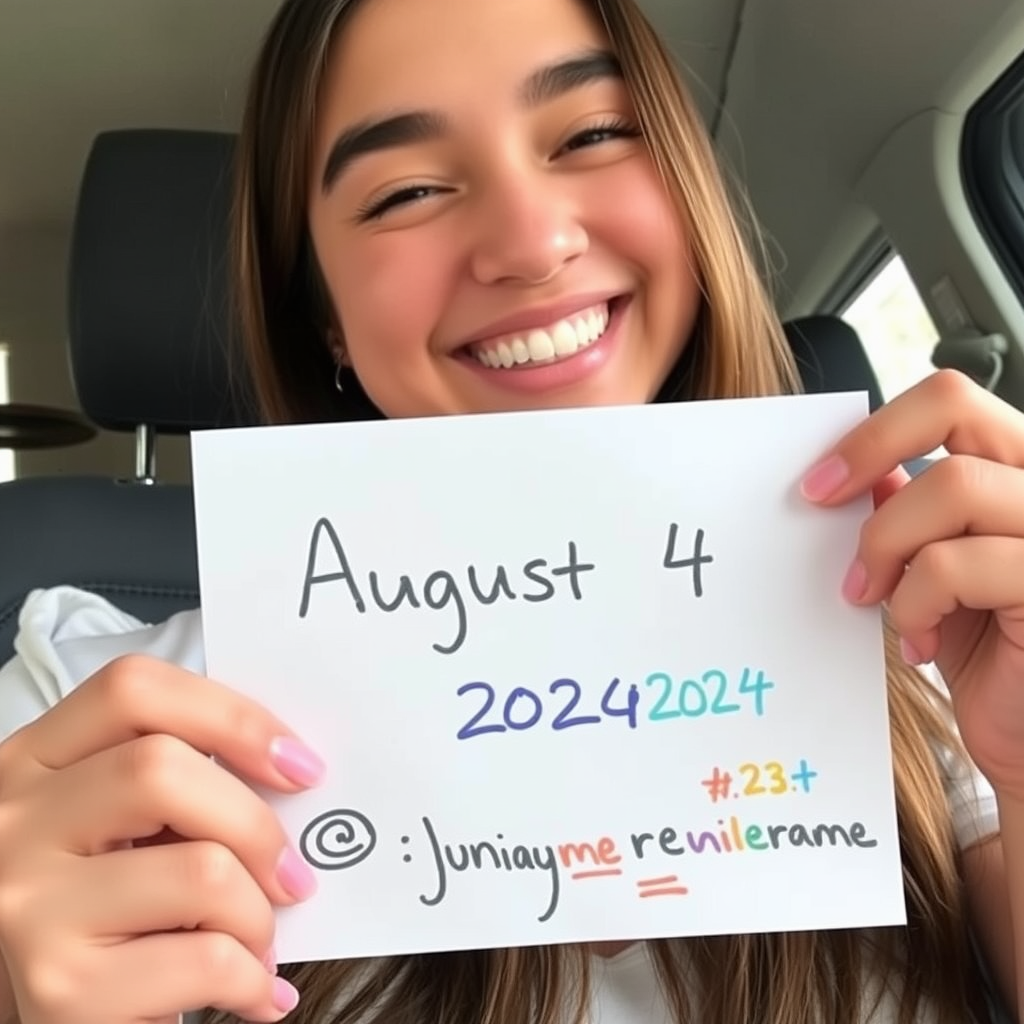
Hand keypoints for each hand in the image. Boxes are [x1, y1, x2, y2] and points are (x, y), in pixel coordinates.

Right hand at [0, 655, 324, 1023]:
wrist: (35, 1017)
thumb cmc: (97, 911)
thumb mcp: (109, 825)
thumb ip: (175, 785)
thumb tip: (290, 775)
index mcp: (35, 760)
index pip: (134, 690)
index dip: (231, 716)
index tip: (296, 762)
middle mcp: (17, 820)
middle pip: (163, 770)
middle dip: (255, 823)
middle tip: (293, 871)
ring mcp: (29, 903)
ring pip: (201, 869)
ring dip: (258, 913)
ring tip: (259, 940)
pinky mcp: (61, 985)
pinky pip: (204, 959)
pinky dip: (252, 978)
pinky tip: (255, 989)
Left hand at [800, 370, 1023, 798]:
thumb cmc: (991, 654)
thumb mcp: (939, 572)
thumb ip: (914, 514)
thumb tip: (858, 475)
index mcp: (1019, 469)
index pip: (951, 399)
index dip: (875, 428)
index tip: (817, 480)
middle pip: (954, 405)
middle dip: (868, 450)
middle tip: (817, 502)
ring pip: (950, 486)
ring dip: (885, 543)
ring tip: (868, 596)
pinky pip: (956, 563)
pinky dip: (914, 602)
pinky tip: (915, 640)